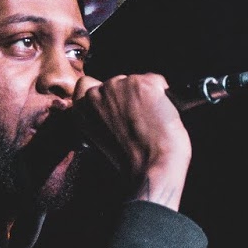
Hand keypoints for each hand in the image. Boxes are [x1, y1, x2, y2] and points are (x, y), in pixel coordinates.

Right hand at [73, 73, 191, 209]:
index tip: (117, 106)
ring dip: (146, 95)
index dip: (105, 95)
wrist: (152, 167)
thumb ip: (102, 116)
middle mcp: (98, 92)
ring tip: (151, 121)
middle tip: (140, 120)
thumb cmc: (131, 160)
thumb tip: (117, 104)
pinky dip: (164, 96)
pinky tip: (162, 115)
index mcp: (82, 108)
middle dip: (129, 96)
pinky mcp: (145, 83)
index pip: (86, 84)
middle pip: (117, 81)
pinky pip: (158, 82)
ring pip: (137, 80)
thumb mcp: (102, 137)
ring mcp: (122, 85)